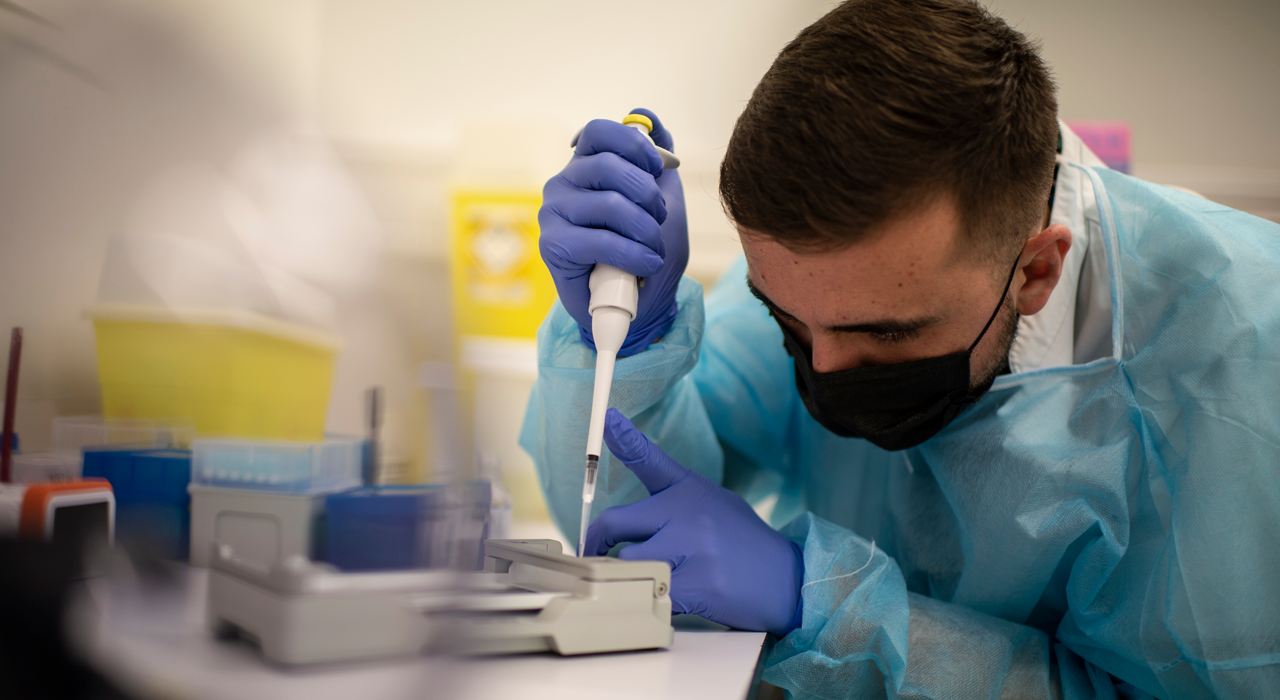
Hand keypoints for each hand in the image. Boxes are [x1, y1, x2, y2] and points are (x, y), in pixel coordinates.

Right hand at [538, 109, 688, 355]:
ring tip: (654, 250)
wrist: (639, 305)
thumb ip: (656, 159)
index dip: (633, 144)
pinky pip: (600, 241)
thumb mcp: (663, 200)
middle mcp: (563, 184)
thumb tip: (647, 114)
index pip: (598, 132)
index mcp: (586, 166)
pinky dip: (633, 254)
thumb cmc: (647, 251)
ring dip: (645, 231)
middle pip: (606, 166)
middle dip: (647, 194)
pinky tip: (646, 264)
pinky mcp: (552, 246)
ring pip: (609, 205)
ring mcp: (553, 214)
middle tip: (659, 218)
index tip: (656, 168)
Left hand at [585, 408, 803, 634]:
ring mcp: (692, 548)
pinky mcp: (696, 584)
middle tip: (596, 550)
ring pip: (627, 560)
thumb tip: (631, 519)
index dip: (625, 436)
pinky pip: (649, 590)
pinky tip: (673, 595)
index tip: (610, 418)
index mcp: (688, 490)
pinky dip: (651, 597)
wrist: (788, 578)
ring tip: (655, 575)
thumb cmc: (744, 542)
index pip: (649, 459)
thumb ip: (672, 502)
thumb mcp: (712, 502)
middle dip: (599, 540)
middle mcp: (687, 513)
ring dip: (632, 572)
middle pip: (615, 523)